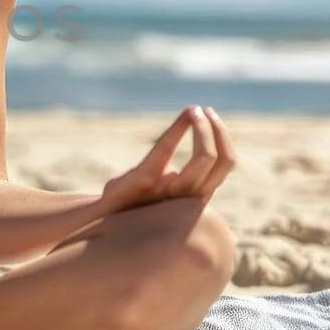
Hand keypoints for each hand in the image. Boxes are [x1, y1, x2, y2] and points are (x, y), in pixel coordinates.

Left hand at [100, 105, 236, 211]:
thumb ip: (184, 177)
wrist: (104, 219)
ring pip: (203, 158)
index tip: (211, 115)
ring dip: (203, 129)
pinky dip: (178, 129)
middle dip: (217, 131)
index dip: (224, 138)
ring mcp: (168, 191)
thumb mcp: (166, 189)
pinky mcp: (144, 182)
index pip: (225, 164)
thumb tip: (198, 154)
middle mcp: (187, 196)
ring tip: (194, 110)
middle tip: (205, 110)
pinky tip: (185, 115)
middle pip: (221, 160)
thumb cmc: (136, 204)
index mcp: (195, 196)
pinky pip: (167, 151)